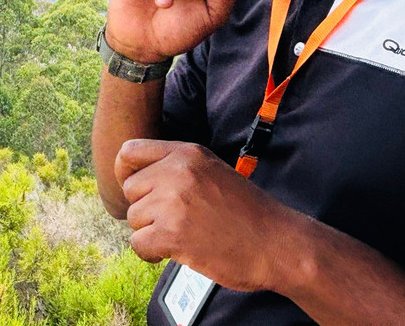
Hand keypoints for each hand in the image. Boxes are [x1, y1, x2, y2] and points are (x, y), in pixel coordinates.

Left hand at [116, 139, 291, 291]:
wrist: (279, 245)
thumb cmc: (248, 213)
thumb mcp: (212, 171)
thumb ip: (176, 168)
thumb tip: (134, 177)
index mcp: (186, 153)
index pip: (129, 151)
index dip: (125, 172)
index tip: (137, 190)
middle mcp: (176, 172)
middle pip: (130, 188)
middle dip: (145, 208)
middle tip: (171, 221)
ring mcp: (173, 202)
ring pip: (134, 218)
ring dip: (151, 232)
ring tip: (181, 236)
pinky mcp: (172, 233)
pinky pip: (138, 243)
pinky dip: (150, 253)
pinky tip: (172, 252)